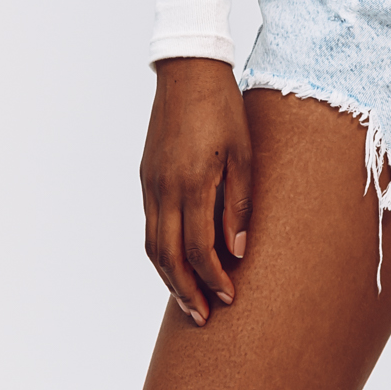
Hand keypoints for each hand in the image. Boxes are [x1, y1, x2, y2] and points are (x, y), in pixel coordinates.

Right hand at [141, 58, 252, 326]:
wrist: (187, 71)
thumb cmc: (223, 108)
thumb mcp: (243, 153)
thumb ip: (239, 203)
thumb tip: (238, 249)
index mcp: (192, 184)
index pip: (199, 248)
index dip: (214, 279)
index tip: (229, 298)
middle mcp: (164, 189)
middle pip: (169, 257)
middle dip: (186, 291)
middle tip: (203, 318)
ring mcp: (150, 184)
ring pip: (153, 246)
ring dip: (169, 278)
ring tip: (187, 302)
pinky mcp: (146, 177)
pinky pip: (149, 226)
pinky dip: (160, 253)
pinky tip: (174, 263)